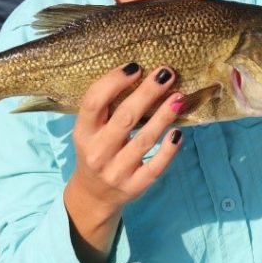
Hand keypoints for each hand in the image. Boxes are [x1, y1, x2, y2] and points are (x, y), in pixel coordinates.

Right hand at [64, 63, 182, 262]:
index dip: (113, 82)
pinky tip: (178, 133)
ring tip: (179, 98)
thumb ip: (107, 108)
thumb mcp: (91, 130)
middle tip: (166, 74)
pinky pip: (155, 167)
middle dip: (147, 93)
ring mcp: (116, 172)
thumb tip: (141, 74)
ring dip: (163, 116)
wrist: (94, 195)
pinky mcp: (134, 186)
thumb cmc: (97, 151)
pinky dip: (168, 150)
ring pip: (143, 140)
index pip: (93, 102)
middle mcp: (97, 153)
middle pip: (124, 118)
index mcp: (83, 133)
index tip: (135, 67)